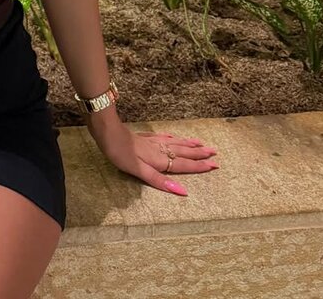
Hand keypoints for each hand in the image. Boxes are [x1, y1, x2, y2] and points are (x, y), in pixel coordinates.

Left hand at [90, 122, 218, 195]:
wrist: (107, 131)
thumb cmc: (120, 153)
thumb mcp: (139, 170)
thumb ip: (159, 181)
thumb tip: (182, 192)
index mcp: (159, 160)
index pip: (183, 165)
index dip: (199, 166)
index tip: (214, 165)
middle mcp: (159, 149)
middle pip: (182, 152)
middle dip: (199, 153)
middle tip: (215, 151)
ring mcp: (152, 141)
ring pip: (175, 143)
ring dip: (189, 144)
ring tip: (200, 143)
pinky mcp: (144, 136)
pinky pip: (163, 137)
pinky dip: (172, 138)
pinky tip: (173, 136)